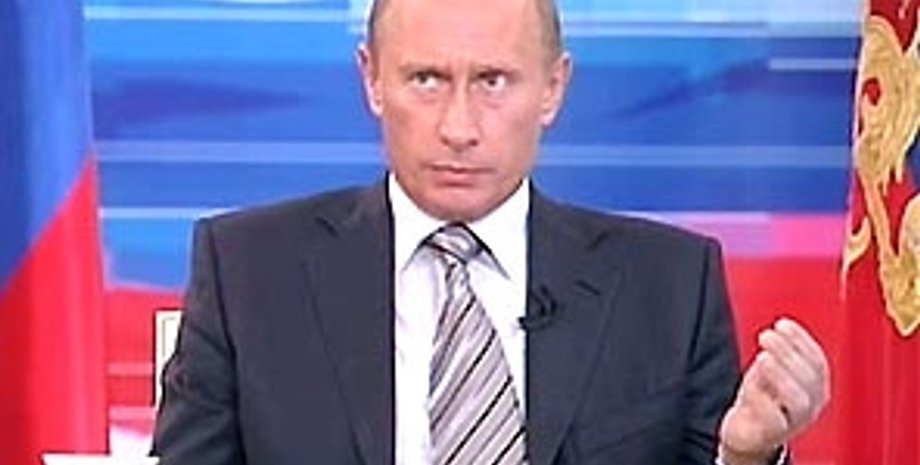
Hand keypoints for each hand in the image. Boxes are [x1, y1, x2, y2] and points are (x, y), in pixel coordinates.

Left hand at [718, 318, 829, 464]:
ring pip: (798, 400)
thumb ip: (777, 355)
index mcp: (815, 388)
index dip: (802, 340)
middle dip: (788, 352)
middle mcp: (810, 406)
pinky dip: (761, 398)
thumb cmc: (760, 400)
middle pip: (810, 378)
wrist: (746, 434)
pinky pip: (773, 418)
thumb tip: (778, 333)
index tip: (783, 324)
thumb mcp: (770, 372)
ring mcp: (794, 422)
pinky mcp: (772, 435)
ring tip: (763, 357)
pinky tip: (750, 385)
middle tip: (767, 336)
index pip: (818, 361)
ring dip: (780, 374)